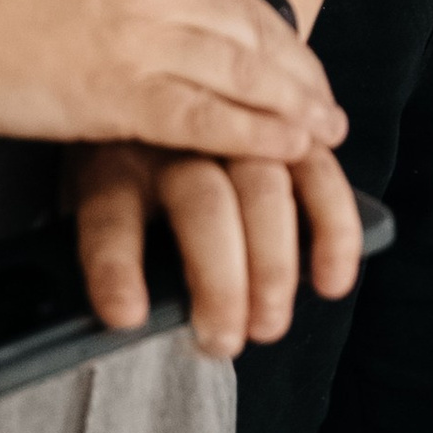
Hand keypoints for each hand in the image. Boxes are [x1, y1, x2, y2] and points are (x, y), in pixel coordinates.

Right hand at [0, 0, 346, 159]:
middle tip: (329, 103)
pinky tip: (285, 150)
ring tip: (323, 134)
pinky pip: (202, 119)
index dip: (271, 28)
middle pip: (248, 33)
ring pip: (240, 74)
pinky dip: (252, 135)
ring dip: (291, 106)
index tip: (297, 53)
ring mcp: (139, 44)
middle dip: (296, 72)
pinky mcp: (115, 96)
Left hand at [74, 136, 367, 359]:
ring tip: (273, 324)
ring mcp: (236, 124)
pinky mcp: (285, 122)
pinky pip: (319, 167)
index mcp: (110, 163)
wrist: (156, 92)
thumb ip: (117, 251)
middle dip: (222, 279)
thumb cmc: (122, 182)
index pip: (110, 214)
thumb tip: (137, 317)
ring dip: (277, 261)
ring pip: (267, 184)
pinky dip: (334, 223)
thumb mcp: (98, 210)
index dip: (116, 265)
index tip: (128, 316)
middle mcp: (174, 137)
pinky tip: (333, 276)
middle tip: (227, 341)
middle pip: (205, 201)